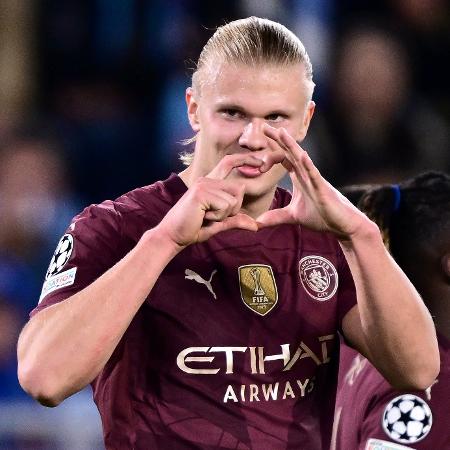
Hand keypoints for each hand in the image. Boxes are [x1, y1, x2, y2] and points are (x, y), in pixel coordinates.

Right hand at [157, 153, 280, 247]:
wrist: (172, 236)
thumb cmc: (193, 229)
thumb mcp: (219, 224)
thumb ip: (236, 221)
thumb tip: (256, 226)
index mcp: (210, 183)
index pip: (229, 162)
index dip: (246, 159)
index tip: (261, 161)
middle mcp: (207, 180)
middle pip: (239, 189)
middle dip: (233, 208)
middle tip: (213, 217)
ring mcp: (204, 184)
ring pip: (233, 200)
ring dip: (224, 215)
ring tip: (206, 217)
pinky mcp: (201, 193)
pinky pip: (225, 206)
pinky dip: (218, 217)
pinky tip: (202, 217)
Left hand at [256, 125, 371, 239]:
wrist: (342, 225)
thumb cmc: (322, 216)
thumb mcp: (293, 216)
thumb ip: (275, 217)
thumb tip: (257, 223)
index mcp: (299, 177)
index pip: (283, 159)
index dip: (270, 155)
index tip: (257, 163)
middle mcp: (306, 174)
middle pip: (290, 152)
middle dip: (278, 139)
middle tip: (264, 125)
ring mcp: (315, 179)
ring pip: (301, 159)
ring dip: (291, 145)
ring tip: (281, 132)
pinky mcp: (322, 188)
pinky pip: (314, 174)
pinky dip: (308, 165)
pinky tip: (303, 155)